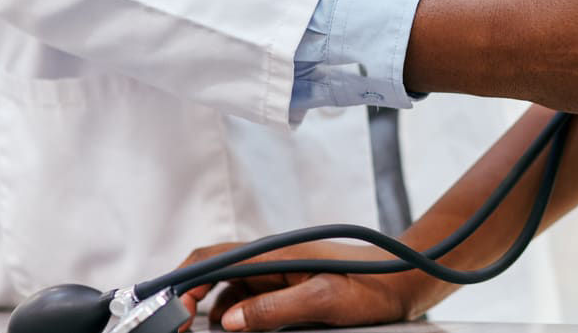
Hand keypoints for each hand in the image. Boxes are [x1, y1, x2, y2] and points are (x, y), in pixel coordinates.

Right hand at [174, 241, 428, 331]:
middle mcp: (272, 258)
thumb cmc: (374, 284)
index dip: (182, 283)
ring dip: (213, 312)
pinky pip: (251, 299)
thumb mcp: (323, 301)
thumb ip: (273, 309)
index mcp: (274, 253)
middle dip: (191, 300)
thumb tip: (228, 320)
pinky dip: (237, 316)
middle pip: (214, 275)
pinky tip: (238, 331)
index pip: (211, 259)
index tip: (169, 312)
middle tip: (180, 329)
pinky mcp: (290, 285)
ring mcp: (280, 272)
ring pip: (230, 291)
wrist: (408, 279)